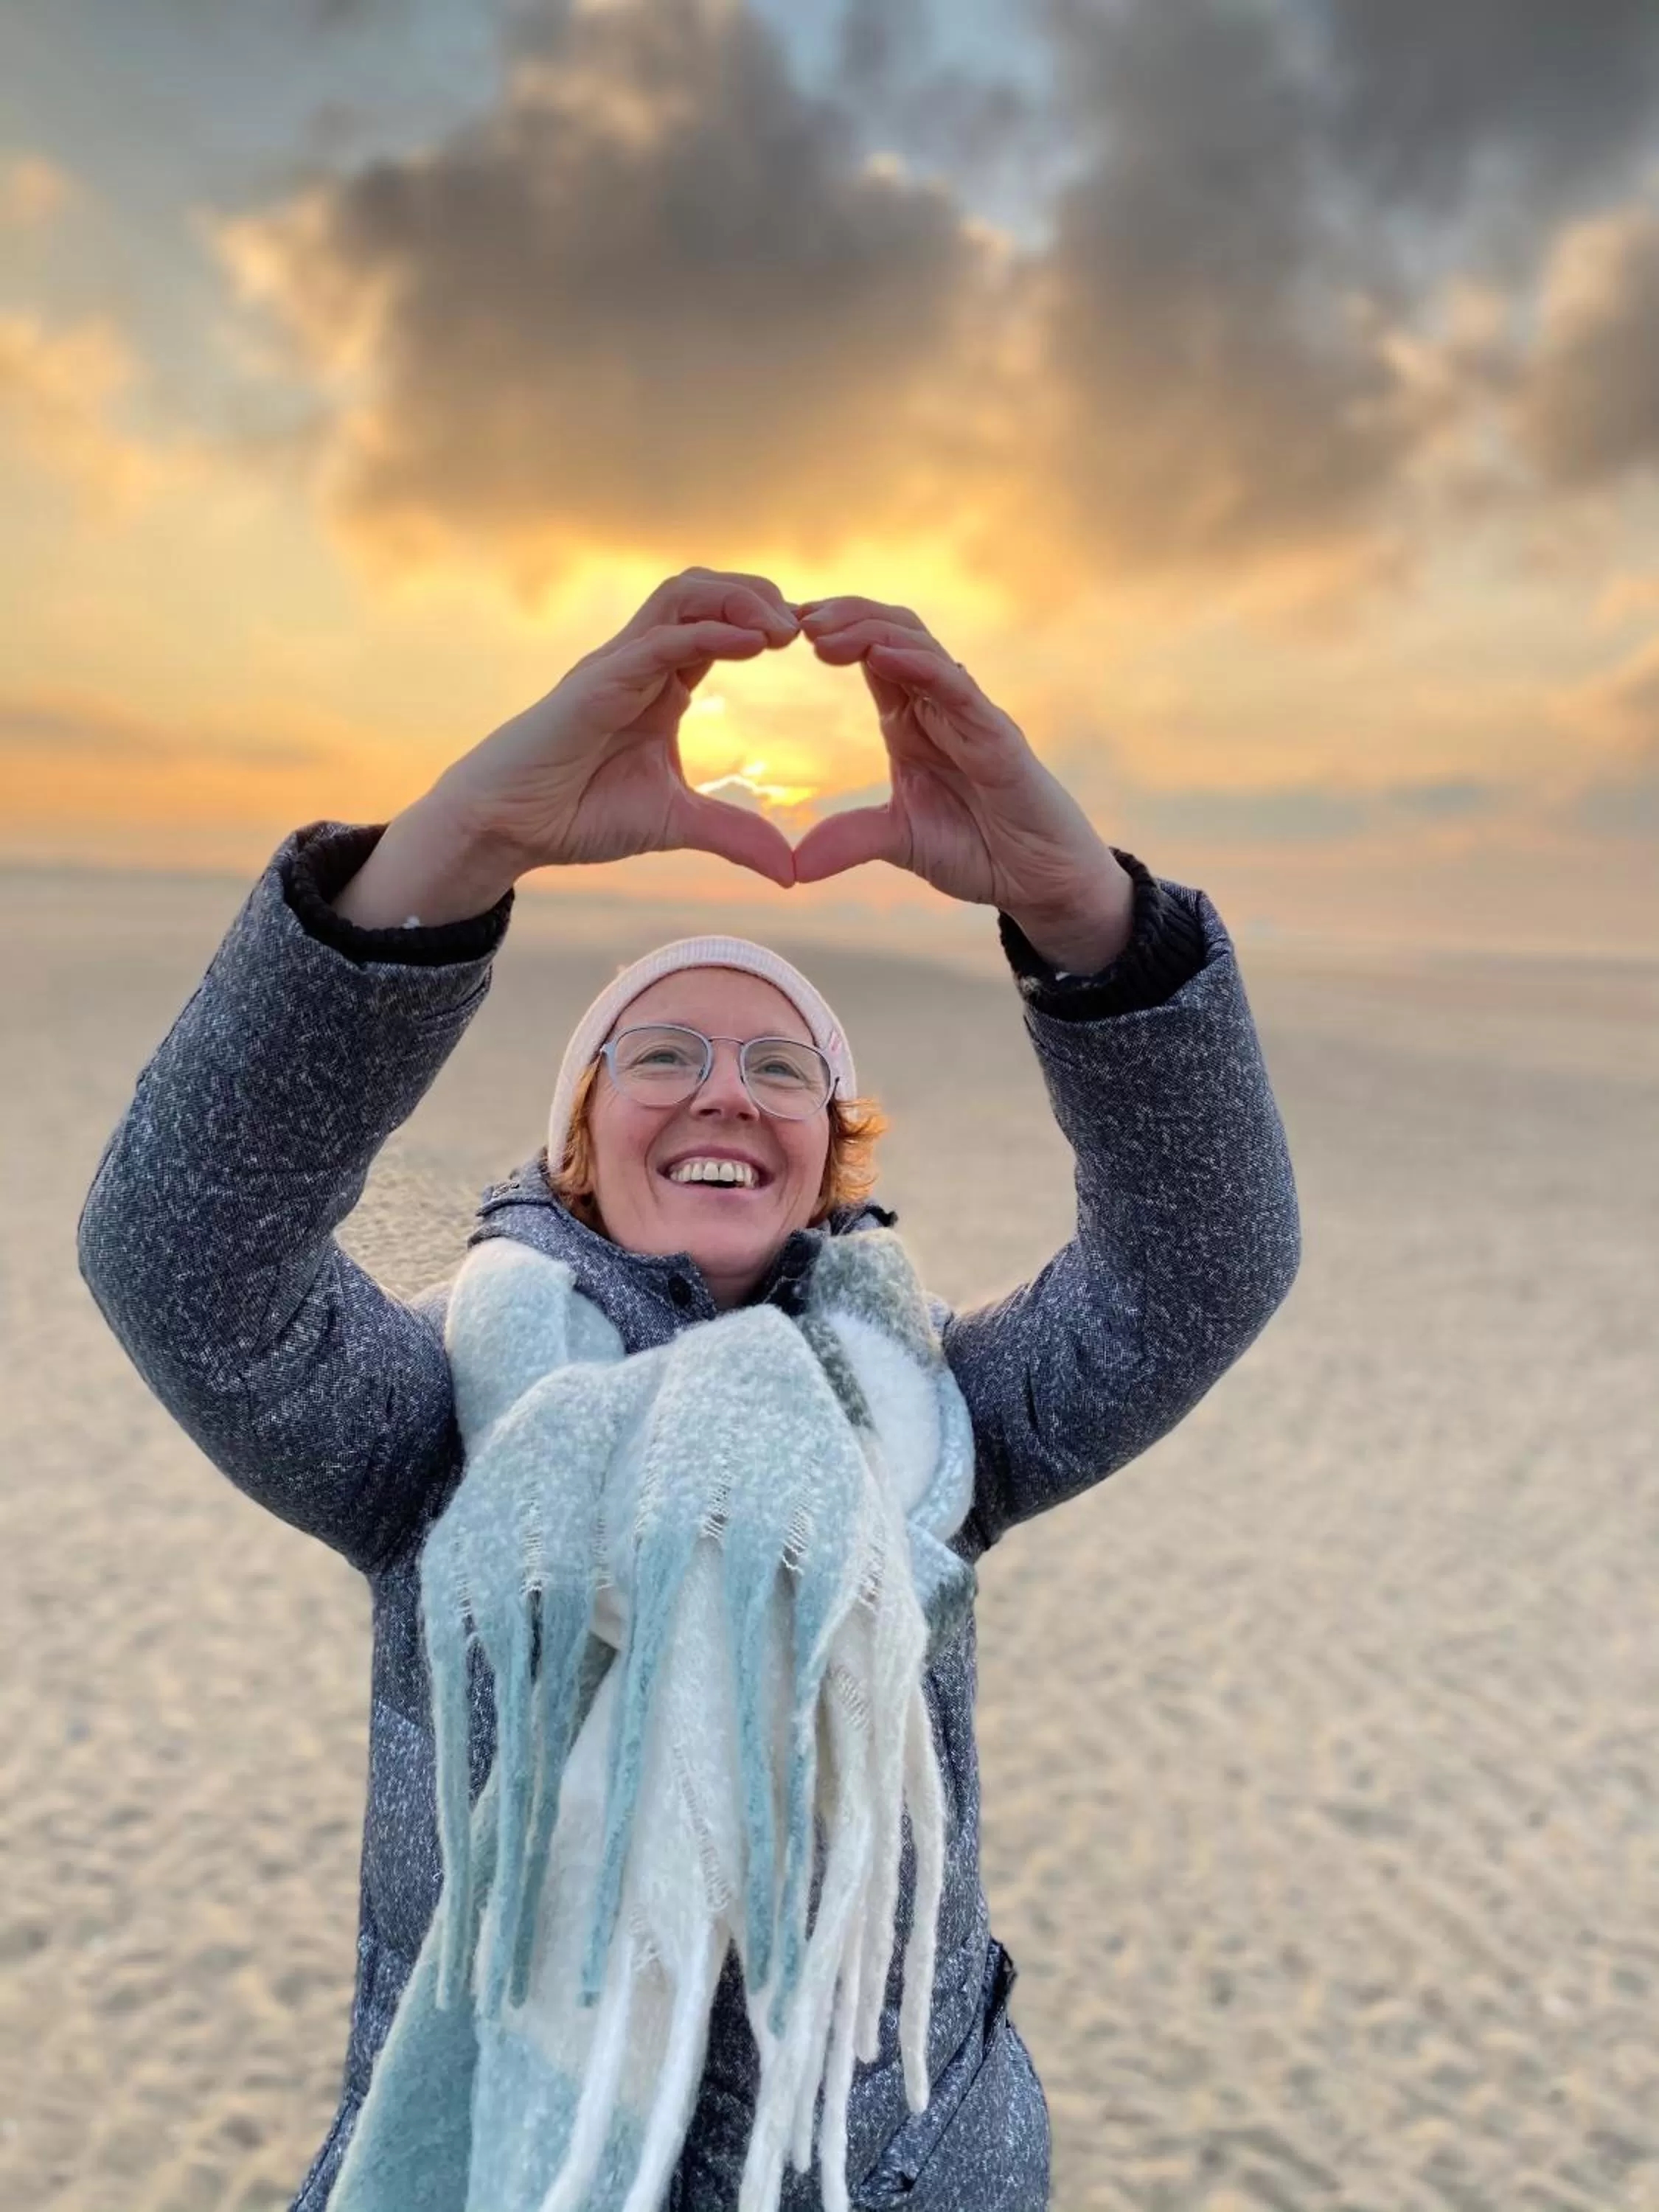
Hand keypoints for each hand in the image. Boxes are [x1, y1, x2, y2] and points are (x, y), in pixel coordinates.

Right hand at [437, 568, 800, 888]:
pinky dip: (707, 633)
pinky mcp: (595, 682)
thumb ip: (734, 836)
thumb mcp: (677, 823)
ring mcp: (617, 665)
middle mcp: (640, 662)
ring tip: (783, 627)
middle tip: (809, 626)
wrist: (508, 828)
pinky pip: (658, 641)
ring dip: (738, 600)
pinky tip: (749, 644)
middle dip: (759, 596)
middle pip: (705, 592)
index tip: (816, 646)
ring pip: (681, 596)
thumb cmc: (579, 814)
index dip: (767, 625)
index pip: (720, 626)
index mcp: (661, 684)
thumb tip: (791, 873)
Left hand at [789, 597, 1135, 964]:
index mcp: (913, 720)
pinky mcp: (998, 737)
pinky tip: (880, 656)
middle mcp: (941, 705)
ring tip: (821, 631)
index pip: (869, 655)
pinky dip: (919, 666)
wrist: (1042, 881)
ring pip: (919, 647)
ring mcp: (971, 715)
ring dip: (869, 631)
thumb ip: (849, 841)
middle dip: (843, 617)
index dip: (829, 634)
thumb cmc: (980, 850)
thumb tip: (792, 867)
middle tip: (793, 618)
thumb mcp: (899, 842)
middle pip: (891, 633)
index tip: (775, 629)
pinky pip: (956, 688)